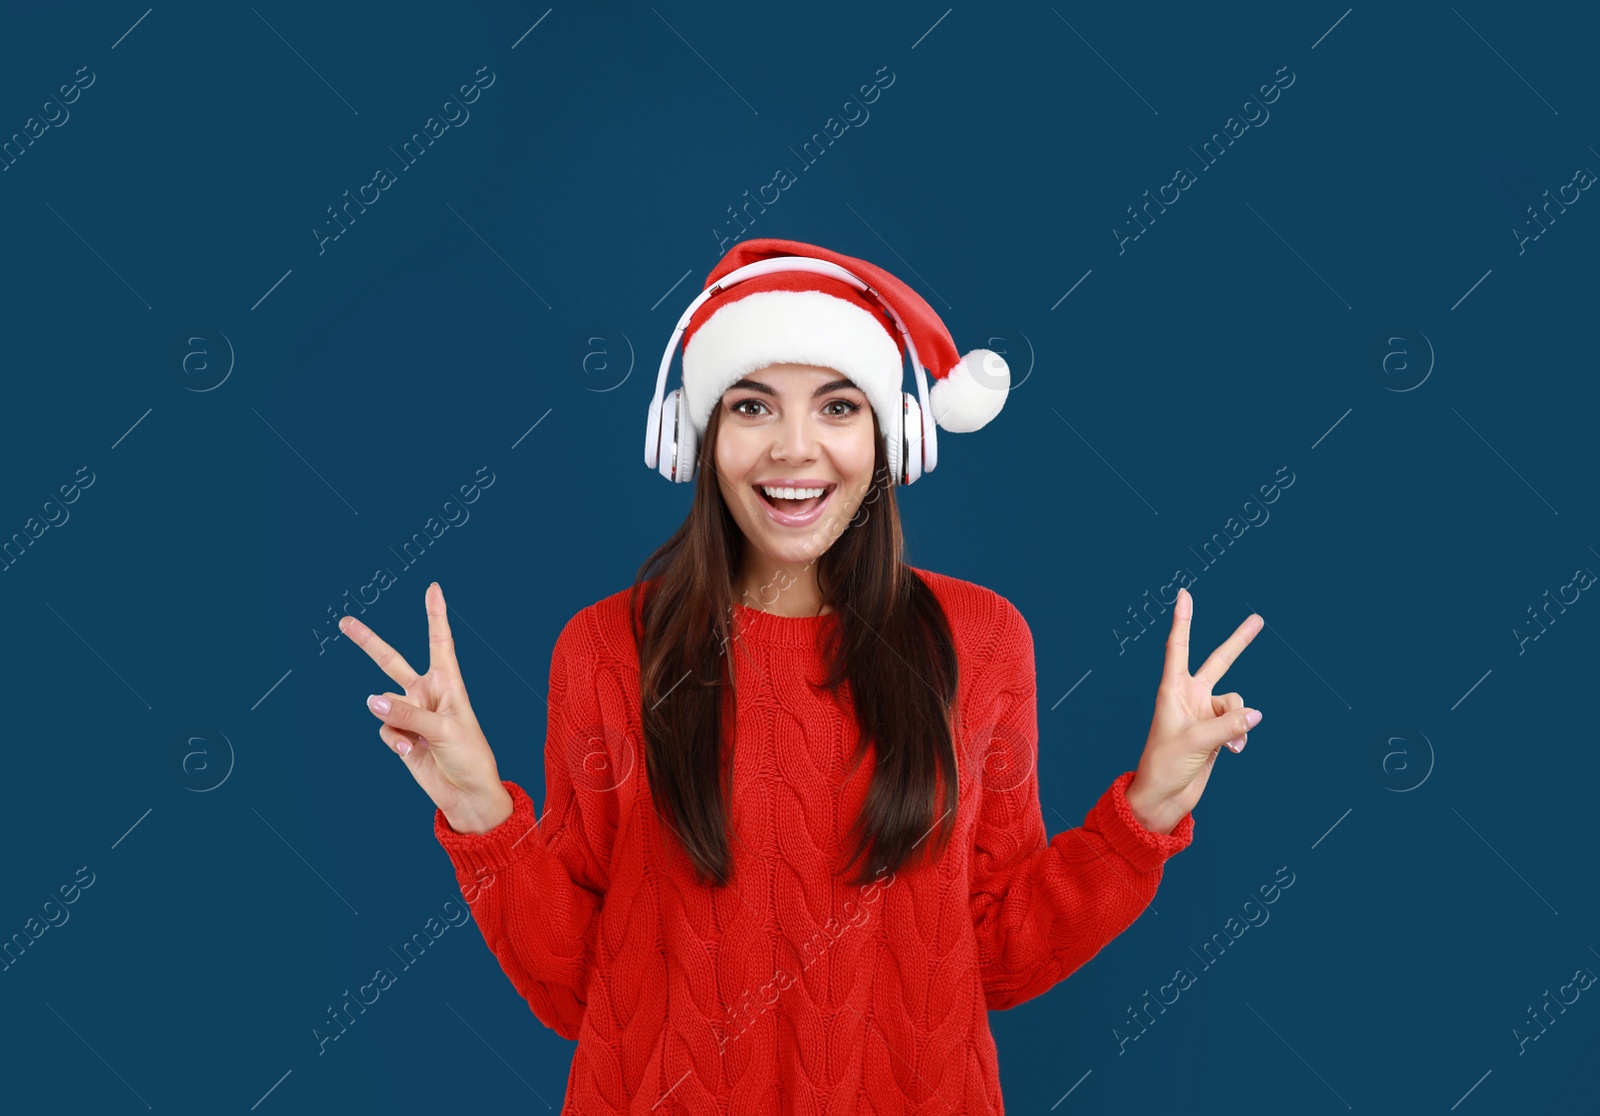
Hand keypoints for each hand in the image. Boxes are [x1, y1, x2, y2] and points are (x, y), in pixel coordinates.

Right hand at [341, 582, 512, 834]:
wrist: (466, 793)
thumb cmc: (469, 756)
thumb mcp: (444, 730)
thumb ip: (407, 714)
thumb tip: (370, 700)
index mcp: (448, 683)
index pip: (440, 642)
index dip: (436, 615)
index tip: (434, 588)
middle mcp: (427, 694)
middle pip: (392, 661)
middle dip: (368, 642)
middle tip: (345, 622)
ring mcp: (411, 714)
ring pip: (384, 705)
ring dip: (396, 721)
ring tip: (415, 739)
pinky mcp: (400, 735)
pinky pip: (384, 729)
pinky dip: (394, 740)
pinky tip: (410, 751)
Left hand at [1126, 588, 1262, 834]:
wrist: (1164, 796)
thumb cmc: (1165, 765)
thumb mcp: (1196, 742)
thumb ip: (1228, 725)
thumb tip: (1256, 714)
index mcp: (1172, 690)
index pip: (1178, 647)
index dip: (1183, 620)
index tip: (1184, 594)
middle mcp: (1190, 697)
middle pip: (1219, 661)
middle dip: (1240, 642)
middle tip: (1258, 619)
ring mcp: (1205, 714)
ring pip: (1237, 702)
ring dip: (1238, 721)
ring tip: (1228, 743)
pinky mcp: (1217, 732)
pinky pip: (1240, 723)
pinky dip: (1241, 735)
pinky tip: (1233, 751)